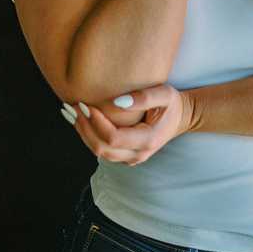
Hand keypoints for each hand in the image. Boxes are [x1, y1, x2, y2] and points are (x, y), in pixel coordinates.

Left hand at [60, 84, 193, 165]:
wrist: (180, 118)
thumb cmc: (171, 103)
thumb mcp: (165, 93)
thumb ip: (144, 97)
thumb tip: (116, 102)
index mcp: (148, 140)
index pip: (113, 138)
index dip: (96, 123)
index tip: (86, 104)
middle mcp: (139, 154)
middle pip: (102, 149)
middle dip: (85, 129)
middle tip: (74, 107)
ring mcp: (132, 157)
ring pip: (100, 153)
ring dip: (84, 134)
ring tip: (72, 113)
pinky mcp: (125, 155)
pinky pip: (103, 150)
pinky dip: (89, 137)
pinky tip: (81, 121)